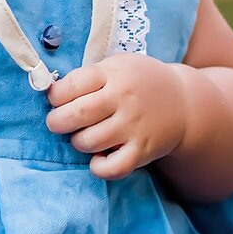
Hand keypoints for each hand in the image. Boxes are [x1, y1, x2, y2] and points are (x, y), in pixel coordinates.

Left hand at [44, 52, 191, 178]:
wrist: (184, 102)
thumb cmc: (139, 83)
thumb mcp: (118, 65)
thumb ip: (89, 76)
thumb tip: (49, 92)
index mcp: (113, 73)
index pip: (70, 86)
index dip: (54, 96)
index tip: (56, 100)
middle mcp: (123, 99)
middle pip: (76, 114)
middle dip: (57, 122)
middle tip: (58, 122)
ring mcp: (134, 126)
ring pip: (89, 141)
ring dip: (77, 142)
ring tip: (82, 137)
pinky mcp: (143, 150)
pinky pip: (113, 167)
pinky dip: (99, 167)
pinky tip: (98, 159)